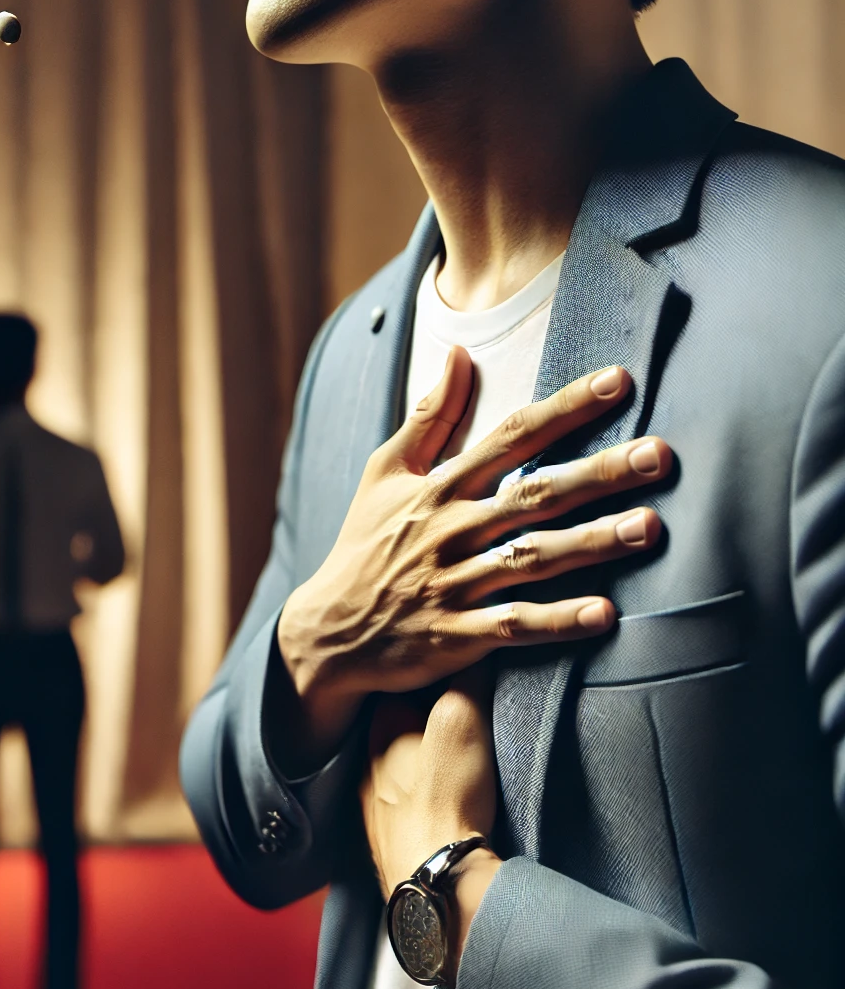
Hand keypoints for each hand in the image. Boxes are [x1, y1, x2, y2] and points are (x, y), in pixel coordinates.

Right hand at [275, 354, 669, 764]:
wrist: (328, 632)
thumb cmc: (366, 543)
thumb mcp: (386, 471)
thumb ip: (431, 415)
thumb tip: (461, 351)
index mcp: (440, 486)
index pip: (511, 435)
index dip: (565, 408)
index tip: (617, 381)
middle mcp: (452, 529)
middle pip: (535, 493)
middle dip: (599, 473)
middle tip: (660, 454)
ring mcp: (455, 584)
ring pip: (533, 558)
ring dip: (593, 544)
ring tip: (651, 527)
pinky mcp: (457, 637)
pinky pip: (513, 627)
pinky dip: (557, 621)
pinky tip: (605, 614)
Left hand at [361, 680, 501, 985]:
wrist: (434, 878)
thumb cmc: (446, 792)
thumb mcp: (464, 717)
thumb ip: (467, 678)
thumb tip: (474, 646)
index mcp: (380, 725)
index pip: (397, 679)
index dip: (427, 670)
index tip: (451, 668)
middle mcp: (366, 762)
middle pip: (396, 724)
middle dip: (423, 717)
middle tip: (459, 716)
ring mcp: (371, 806)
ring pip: (395, 767)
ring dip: (419, 761)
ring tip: (454, 763)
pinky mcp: (385, 842)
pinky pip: (400, 806)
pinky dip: (419, 798)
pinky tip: (439, 804)